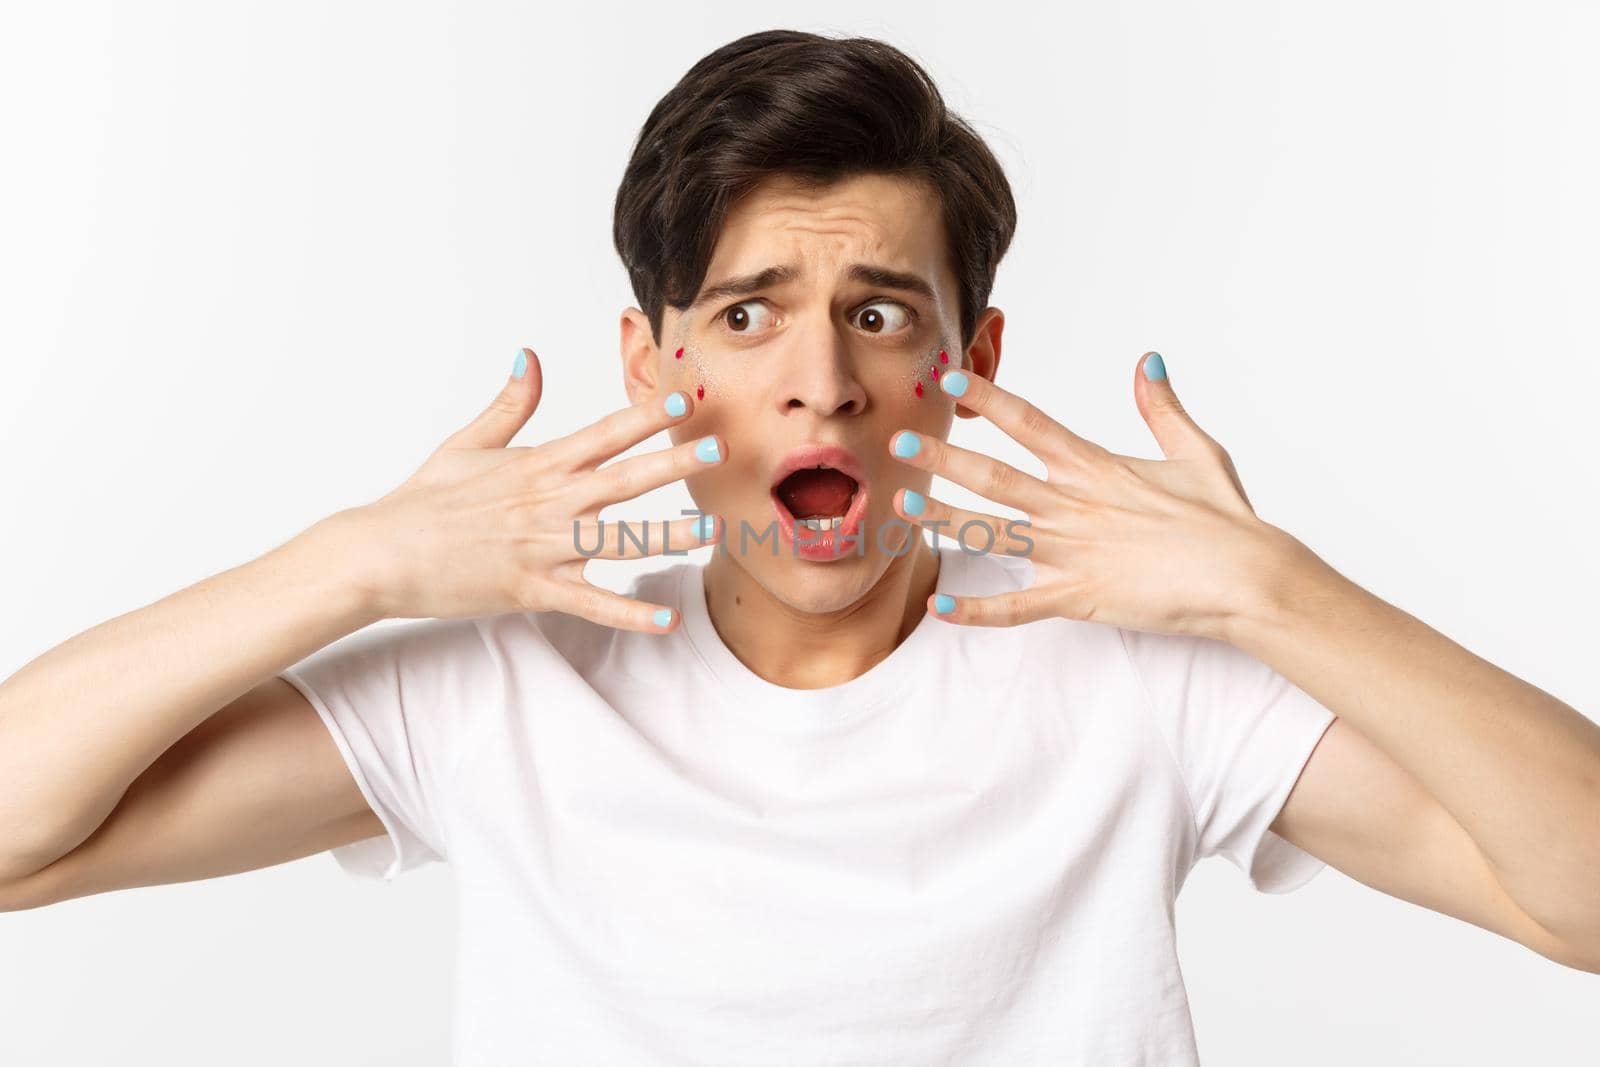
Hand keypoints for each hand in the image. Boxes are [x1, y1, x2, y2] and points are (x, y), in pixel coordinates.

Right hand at [322, 348, 724, 629]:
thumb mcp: (466, 445)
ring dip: (669, 535)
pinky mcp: (533, 590)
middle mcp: (548, 503)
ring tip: (712, 530)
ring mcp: (544, 548)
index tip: (684, 402)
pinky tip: (667, 621)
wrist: (379, 554)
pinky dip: (630, 615)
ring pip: (619, 541)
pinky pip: (592, 604)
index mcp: (537, 466)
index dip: (645, 417)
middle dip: (674, 464)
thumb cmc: (422, 502)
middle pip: (623, 479)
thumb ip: (509, 406)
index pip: (602, 434)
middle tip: (720, 450)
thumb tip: (529, 357)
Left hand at [887, 352, 1298, 639]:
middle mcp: (1075, 505)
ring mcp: (1072, 552)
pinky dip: (977, 611)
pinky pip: (1017, 606)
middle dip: (943, 459)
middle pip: (994, 476)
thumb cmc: (1227, 519)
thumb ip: (1163, 408)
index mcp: (1097, 467)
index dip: (986, 399)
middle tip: (899, 445)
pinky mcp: (1078, 597)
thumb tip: (1149, 362)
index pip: (1029, 423)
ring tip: (902, 508)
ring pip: (993, 535)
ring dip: (945, 521)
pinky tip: (938, 609)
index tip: (951, 379)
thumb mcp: (1197, 452)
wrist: (1248, 577)